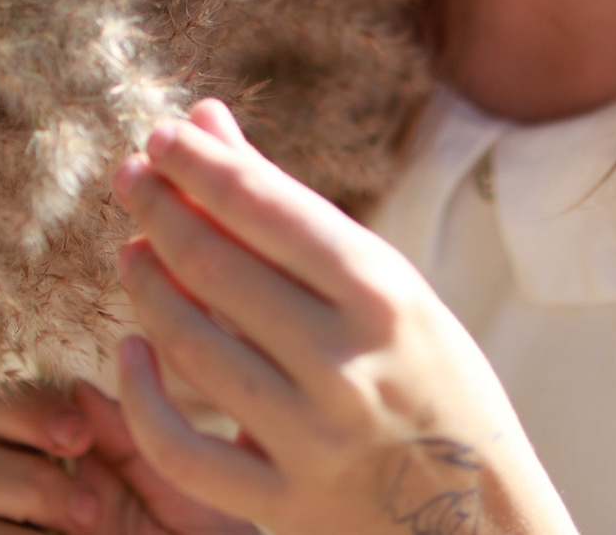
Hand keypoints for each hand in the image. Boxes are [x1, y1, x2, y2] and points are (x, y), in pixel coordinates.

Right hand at [0, 378, 255, 534]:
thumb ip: (132, 437)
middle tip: (91, 509)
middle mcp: (19, 500)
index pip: (3, 407)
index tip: (79, 436)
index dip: (27, 409)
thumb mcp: (181, 489)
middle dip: (21, 477)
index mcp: (59, 457)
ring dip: (24, 519)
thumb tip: (79, 387)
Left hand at [110, 101, 578, 534]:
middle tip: (132, 175)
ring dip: (146, 286)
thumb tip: (208, 121)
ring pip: (188, 347)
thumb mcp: (388, 290)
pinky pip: (179, 449)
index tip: (163, 134)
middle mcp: (346, 363)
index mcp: (385, 296)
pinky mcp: (283, 504)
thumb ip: (292, 213)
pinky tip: (130, 351)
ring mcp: (311, 439)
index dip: (200, 164)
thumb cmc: (432, 381)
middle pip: (215, 267)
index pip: (265, 207)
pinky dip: (140, 396)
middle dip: (159, 208)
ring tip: (133, 249)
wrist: (485, 521)